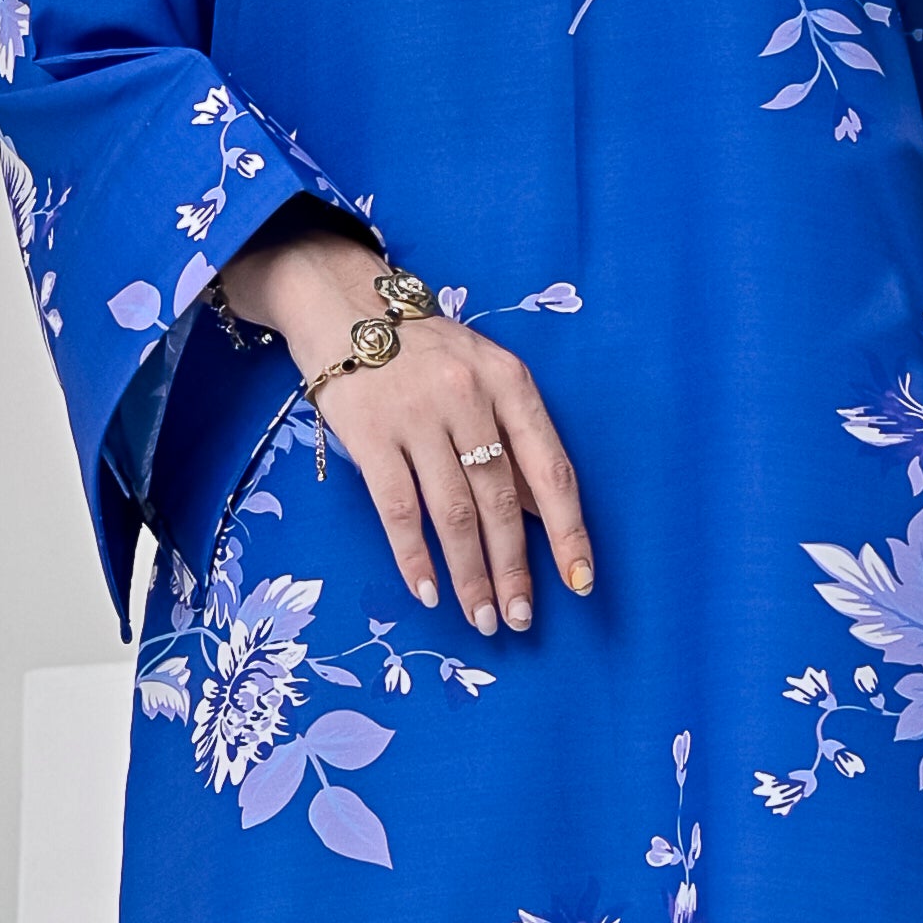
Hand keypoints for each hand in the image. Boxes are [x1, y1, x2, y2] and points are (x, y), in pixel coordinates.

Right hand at [214, 227, 591, 636]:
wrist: (343, 303)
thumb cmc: (424, 351)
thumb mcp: (483, 378)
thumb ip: (512, 441)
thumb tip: (542, 517)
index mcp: (510, 382)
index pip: (551, 469)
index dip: (568, 531)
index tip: (579, 582)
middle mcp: (469, 397)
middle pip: (500, 502)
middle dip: (513, 569)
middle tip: (519, 619)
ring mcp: (417, 415)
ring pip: (452, 513)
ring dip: (469, 574)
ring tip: (480, 617)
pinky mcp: (369, 433)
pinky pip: (398, 509)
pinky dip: (414, 557)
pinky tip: (429, 591)